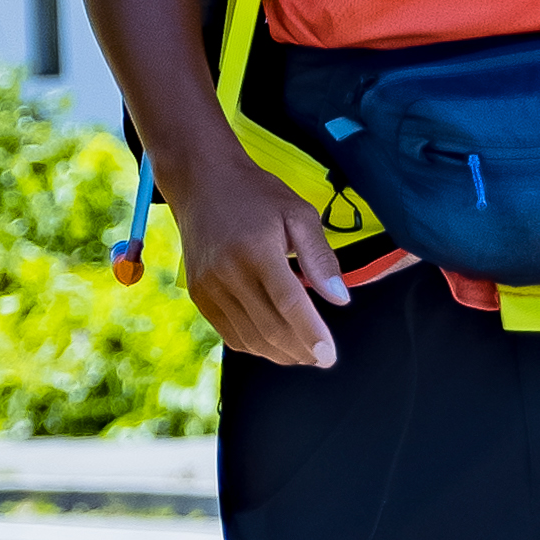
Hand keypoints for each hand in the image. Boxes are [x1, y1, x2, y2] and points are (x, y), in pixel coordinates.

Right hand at [160, 140, 347, 369]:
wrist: (202, 182)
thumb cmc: (255, 194)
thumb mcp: (298, 213)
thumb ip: (321, 257)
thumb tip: (340, 298)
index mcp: (256, 250)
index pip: (289, 303)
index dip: (311, 333)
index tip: (330, 355)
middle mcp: (228, 273)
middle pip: (270, 328)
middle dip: (300, 350)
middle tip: (323, 357)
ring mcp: (209, 287)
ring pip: (250, 338)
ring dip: (279, 353)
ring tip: (303, 353)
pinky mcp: (199, 295)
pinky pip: (230, 334)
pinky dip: (255, 346)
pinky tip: (274, 343)